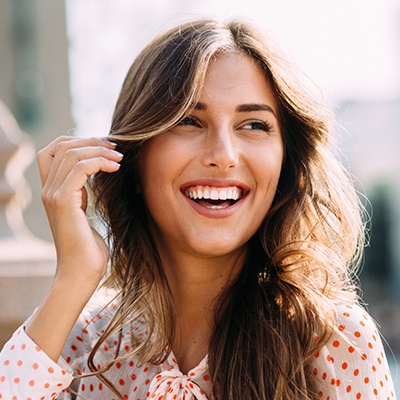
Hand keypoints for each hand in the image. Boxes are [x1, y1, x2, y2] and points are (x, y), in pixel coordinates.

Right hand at [37, 136, 122, 289]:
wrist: (82, 272)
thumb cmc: (88, 247)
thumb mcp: (84, 212)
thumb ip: (83, 193)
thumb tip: (98, 174)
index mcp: (52, 190)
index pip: (53, 150)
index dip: (78, 140)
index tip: (105, 146)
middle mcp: (48, 189)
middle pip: (62, 145)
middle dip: (92, 141)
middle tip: (116, 147)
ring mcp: (53, 194)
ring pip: (71, 153)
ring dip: (99, 150)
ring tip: (120, 158)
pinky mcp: (64, 202)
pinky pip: (80, 168)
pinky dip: (100, 162)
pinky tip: (116, 168)